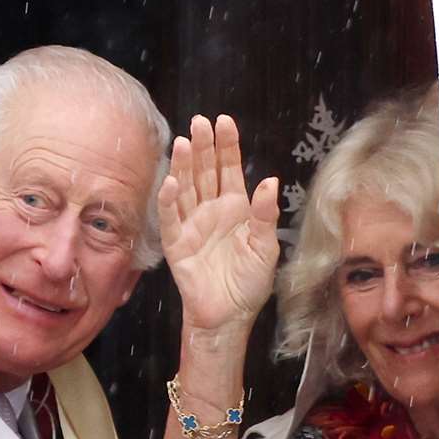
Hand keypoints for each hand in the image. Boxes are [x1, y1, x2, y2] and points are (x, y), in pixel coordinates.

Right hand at [158, 114, 279, 331]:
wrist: (229, 316)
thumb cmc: (249, 284)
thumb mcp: (265, 248)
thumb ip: (265, 215)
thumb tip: (269, 181)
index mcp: (235, 208)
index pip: (229, 169)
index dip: (227, 146)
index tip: (224, 121)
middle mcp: (211, 211)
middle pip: (205, 172)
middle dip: (203, 147)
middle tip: (199, 122)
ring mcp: (192, 226)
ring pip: (186, 189)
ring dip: (183, 166)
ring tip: (183, 142)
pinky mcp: (177, 244)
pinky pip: (171, 219)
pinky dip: (168, 200)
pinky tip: (171, 181)